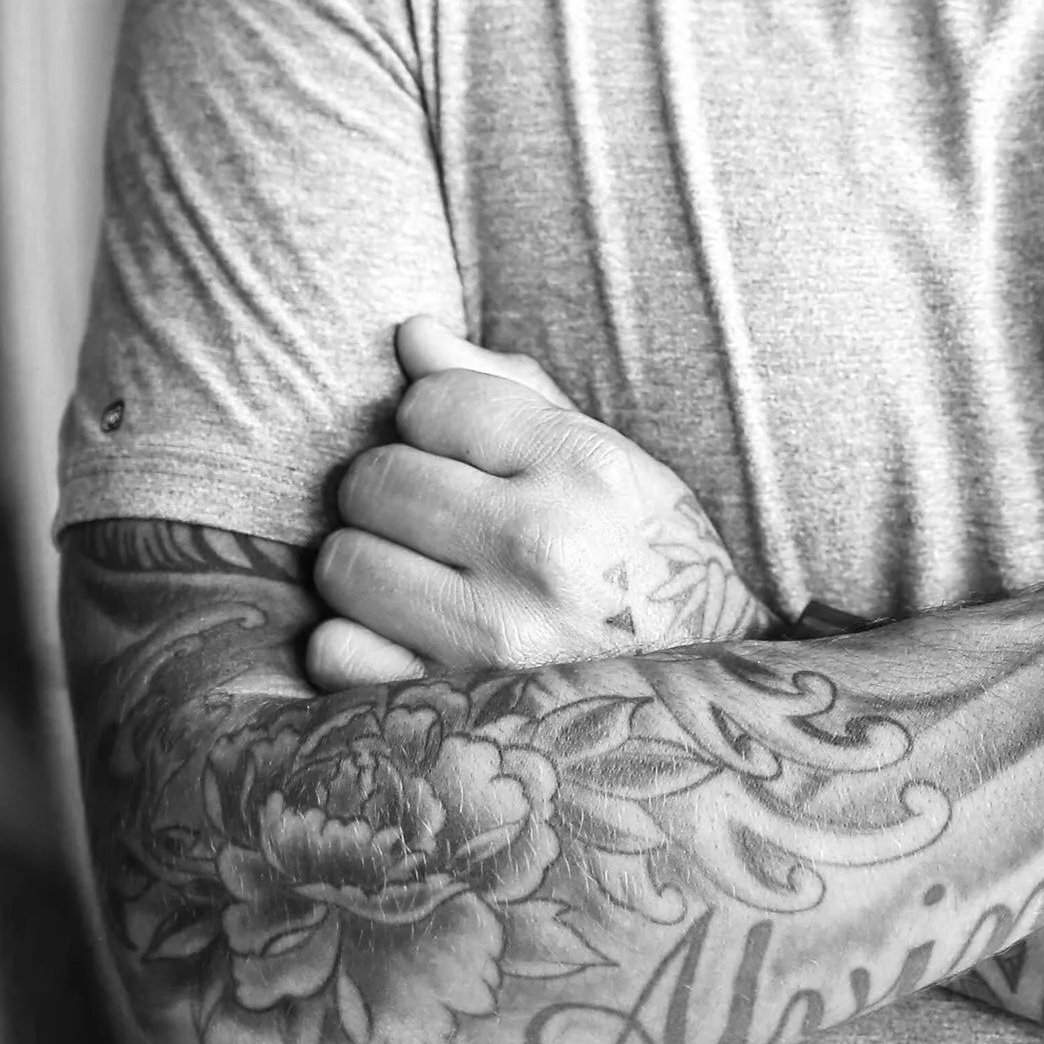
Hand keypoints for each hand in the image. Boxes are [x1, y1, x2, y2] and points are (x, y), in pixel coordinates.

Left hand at [306, 315, 774, 690]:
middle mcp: (541, 549)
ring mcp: (493, 638)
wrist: (708, 704)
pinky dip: (353, 645)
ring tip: (415, 573)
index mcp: (586, 470)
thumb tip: (410, 332)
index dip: (433, 419)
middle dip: (389, 488)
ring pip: (344, 562)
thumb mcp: (610, 461)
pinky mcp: (452, 711)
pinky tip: (400, 638)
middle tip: (426, 516)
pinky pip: (336, 653)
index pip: (433, 399)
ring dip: (366, 562)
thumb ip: (508, 388)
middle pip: (375, 478)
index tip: (461, 453)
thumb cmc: (650, 562)